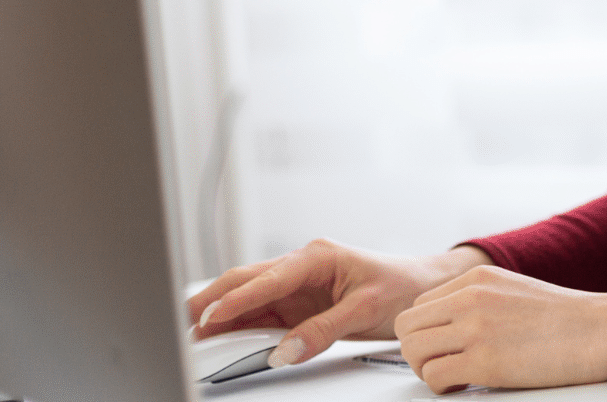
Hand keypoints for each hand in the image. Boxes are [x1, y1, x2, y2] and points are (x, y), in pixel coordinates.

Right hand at [184, 240, 487, 366]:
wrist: (422, 287)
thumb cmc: (401, 286)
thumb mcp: (365, 310)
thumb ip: (323, 330)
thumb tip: (285, 351)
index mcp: (317, 256)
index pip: (268, 277)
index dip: (238, 298)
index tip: (212, 316)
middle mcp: (301, 266)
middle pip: (245, 280)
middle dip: (213, 300)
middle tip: (183, 323)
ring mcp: (296, 285)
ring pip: (247, 297)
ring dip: (220, 313)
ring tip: (192, 333)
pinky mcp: (296, 303)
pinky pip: (260, 312)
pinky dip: (238, 324)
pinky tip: (219, 336)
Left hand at [395, 266, 606, 390]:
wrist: (599, 329)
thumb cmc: (565, 317)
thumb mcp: (514, 289)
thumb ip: (478, 299)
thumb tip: (449, 325)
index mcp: (477, 280)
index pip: (420, 306)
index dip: (426, 332)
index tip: (444, 347)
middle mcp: (470, 299)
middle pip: (407, 327)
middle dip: (418, 351)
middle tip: (442, 364)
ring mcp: (476, 330)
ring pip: (413, 351)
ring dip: (427, 369)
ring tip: (454, 375)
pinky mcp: (484, 362)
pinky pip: (435, 376)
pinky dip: (442, 386)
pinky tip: (466, 384)